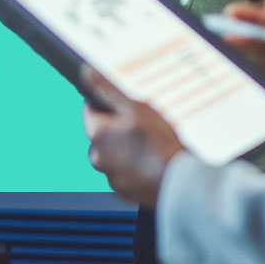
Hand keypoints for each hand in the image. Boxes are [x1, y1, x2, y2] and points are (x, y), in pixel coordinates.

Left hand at [80, 65, 184, 205]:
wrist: (179, 180)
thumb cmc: (158, 143)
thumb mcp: (134, 107)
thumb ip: (106, 89)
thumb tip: (85, 72)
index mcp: (97, 134)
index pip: (90, 111)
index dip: (107, 106)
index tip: (123, 109)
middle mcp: (97, 157)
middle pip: (101, 134)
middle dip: (116, 129)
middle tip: (139, 128)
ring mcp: (109, 176)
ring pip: (112, 154)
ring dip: (124, 149)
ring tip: (147, 147)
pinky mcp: (122, 191)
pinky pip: (122, 173)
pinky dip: (132, 168)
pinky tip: (149, 163)